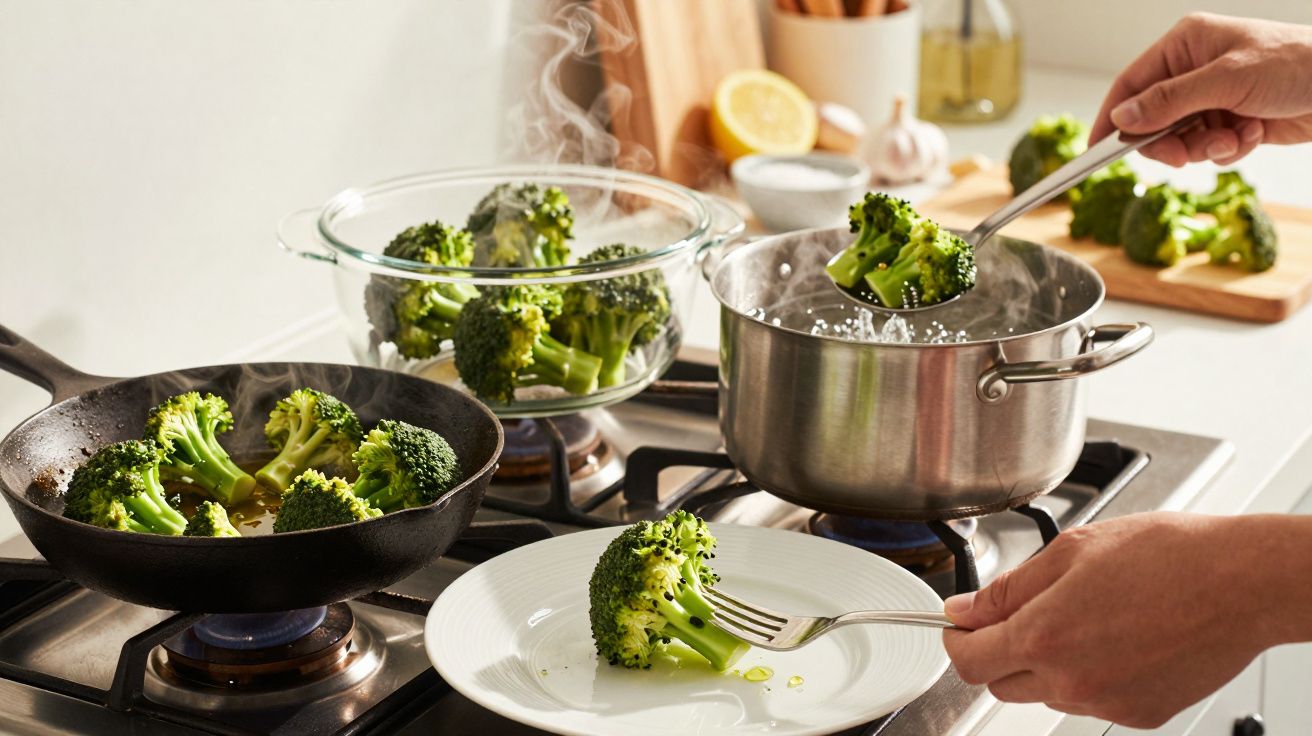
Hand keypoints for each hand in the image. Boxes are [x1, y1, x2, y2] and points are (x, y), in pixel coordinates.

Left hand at [941, 512, 1311, 728]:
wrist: (1242, 582)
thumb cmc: (1168, 555)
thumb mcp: (1071, 551)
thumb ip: (1009, 588)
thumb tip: (964, 608)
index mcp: (1044, 636)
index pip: (968, 661)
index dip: (956, 639)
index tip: (960, 623)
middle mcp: (1071, 681)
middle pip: (1001, 682)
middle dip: (998, 650)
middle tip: (1022, 611)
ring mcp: (1107, 702)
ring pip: (1046, 693)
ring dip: (1045, 662)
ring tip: (1085, 614)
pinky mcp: (1140, 714)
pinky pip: (1090, 700)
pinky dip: (1088, 675)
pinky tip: (1115, 636)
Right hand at [1091, 13, 1311, 165]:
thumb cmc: (1296, 65)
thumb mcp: (1226, 80)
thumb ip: (1169, 100)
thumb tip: (1122, 118)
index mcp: (1186, 44)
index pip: (1131, 84)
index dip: (1112, 118)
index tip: (1096, 151)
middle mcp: (1194, 68)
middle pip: (1153, 119)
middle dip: (1171, 142)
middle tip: (1184, 157)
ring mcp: (1214, 95)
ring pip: (1182, 138)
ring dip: (1206, 148)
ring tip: (1236, 138)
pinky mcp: (1233, 118)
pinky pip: (1210, 146)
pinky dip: (1230, 148)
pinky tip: (1254, 133)